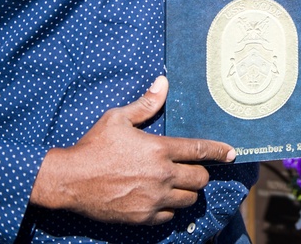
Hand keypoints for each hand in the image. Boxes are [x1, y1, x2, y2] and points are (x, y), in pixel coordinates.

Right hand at [29, 76, 235, 224]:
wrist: (69, 181)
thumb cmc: (93, 146)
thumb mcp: (117, 119)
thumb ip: (146, 104)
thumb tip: (164, 82)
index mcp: (158, 149)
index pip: (199, 150)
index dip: (219, 151)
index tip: (231, 153)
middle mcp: (161, 175)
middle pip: (200, 179)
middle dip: (200, 173)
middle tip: (191, 170)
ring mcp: (153, 199)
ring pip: (189, 199)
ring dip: (187, 192)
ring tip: (177, 185)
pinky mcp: (143, 218)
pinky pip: (171, 216)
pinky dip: (170, 208)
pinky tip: (160, 199)